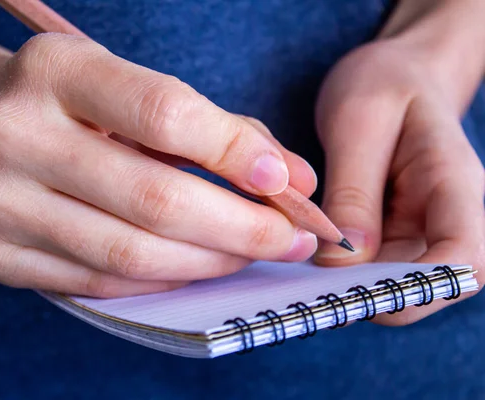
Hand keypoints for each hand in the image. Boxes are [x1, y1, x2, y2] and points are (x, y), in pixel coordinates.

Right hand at [0, 33, 318, 297]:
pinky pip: (98, 281)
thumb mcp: (129, 86)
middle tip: (289, 239)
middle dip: (240, 228)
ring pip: (129, 253)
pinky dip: (160, 279)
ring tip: (249, 255)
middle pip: (154, 199)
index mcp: (55, 71)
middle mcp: (13, 133)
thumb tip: (290, 178)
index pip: (163, 114)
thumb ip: (213, 127)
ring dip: (208, 261)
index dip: (234, 152)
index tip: (284, 181)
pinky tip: (192, 266)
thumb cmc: (64, 101)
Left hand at [313, 39, 484, 324]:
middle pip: (427, 287)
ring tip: (300, 261)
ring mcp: (424, 232)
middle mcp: (450, 219)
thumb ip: (353, 192)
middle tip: (307, 281)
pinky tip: (306, 252)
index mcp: (455, 184)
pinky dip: (340, 270)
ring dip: (349, 285)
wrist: (396, 77)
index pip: (465, 257)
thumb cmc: (384, 85)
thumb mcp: (358, 123)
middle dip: (370, 294)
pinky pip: (373, 269)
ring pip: (395, 286)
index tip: (357, 286)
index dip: (419, 287)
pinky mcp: (397, 237)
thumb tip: (341, 262)